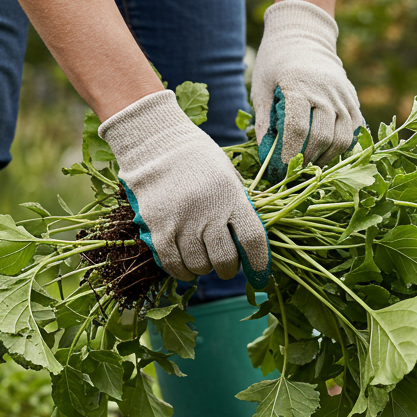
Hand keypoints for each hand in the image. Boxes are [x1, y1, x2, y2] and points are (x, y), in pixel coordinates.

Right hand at [99, 90, 270, 286]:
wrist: (156, 144)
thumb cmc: (198, 160)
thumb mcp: (227, 177)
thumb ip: (238, 207)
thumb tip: (249, 243)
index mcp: (232, 197)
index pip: (253, 238)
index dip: (259, 262)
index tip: (259, 273)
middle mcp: (209, 212)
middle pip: (225, 259)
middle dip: (229, 269)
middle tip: (226, 265)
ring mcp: (182, 222)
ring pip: (199, 265)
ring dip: (205, 269)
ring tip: (204, 260)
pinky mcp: (159, 229)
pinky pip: (174, 264)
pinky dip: (183, 272)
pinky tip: (187, 269)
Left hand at [252, 0, 363, 181]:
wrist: (303, 35)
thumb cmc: (275, 62)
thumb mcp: (261, 87)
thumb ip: (265, 121)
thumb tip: (267, 155)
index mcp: (297, 84)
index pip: (297, 128)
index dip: (289, 153)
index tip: (280, 168)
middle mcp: (324, 90)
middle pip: (321, 137)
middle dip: (306, 160)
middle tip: (293, 171)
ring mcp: (342, 95)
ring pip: (341, 138)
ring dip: (325, 157)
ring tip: (310, 165)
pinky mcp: (352, 99)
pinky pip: (353, 131)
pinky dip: (341, 147)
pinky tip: (325, 152)